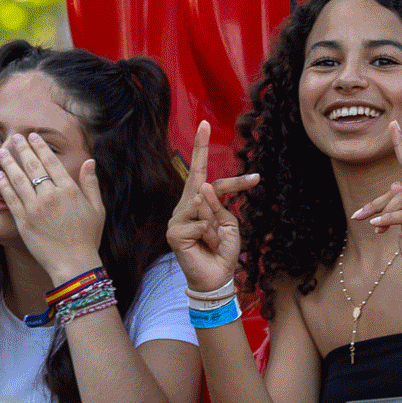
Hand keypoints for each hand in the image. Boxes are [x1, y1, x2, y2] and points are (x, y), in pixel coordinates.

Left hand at [0, 133, 104, 283]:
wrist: (74, 263)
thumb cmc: (88, 237)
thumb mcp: (98, 209)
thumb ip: (91, 183)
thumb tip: (90, 161)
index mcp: (70, 190)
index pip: (51, 162)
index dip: (40, 147)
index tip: (33, 137)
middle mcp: (51, 195)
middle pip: (32, 166)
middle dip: (22, 149)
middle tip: (14, 138)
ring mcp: (35, 208)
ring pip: (18, 179)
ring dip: (8, 163)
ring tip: (1, 152)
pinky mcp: (23, 221)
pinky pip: (10, 198)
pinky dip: (3, 184)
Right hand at [166, 121, 259, 291]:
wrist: (216, 277)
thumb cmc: (223, 250)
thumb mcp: (228, 223)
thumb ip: (218, 206)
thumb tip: (203, 188)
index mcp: (199, 202)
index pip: (201, 173)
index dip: (201, 149)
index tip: (205, 125)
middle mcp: (184, 207)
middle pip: (198, 179)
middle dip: (202, 154)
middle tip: (205, 125)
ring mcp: (176, 219)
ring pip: (202, 205)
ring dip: (215, 224)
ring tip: (213, 240)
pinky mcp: (174, 233)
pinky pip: (200, 223)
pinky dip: (210, 235)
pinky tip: (204, 246)